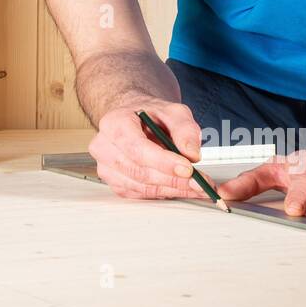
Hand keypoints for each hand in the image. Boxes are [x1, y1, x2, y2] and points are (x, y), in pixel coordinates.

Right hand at [88, 98, 207, 199]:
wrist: (136, 121)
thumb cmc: (150, 116)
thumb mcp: (173, 112)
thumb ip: (185, 129)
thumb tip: (191, 153)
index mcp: (114, 123)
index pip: (137, 148)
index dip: (163, 162)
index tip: (188, 169)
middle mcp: (104, 146)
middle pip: (139, 171)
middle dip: (174, 179)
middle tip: (201, 182)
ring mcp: (107, 168)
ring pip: (142, 187)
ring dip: (173, 189)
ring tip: (197, 187)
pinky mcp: (115, 183)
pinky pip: (141, 194)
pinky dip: (165, 193)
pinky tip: (181, 188)